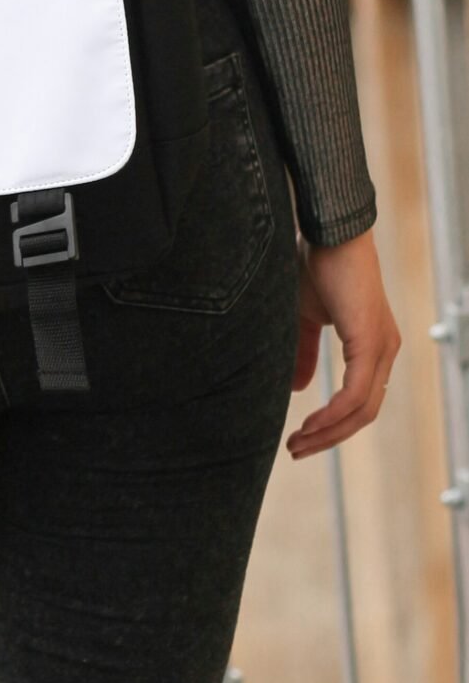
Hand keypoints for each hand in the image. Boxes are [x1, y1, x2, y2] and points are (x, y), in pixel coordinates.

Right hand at [288, 227, 399, 458]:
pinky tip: (310, 422)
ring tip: (298, 442)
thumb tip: (298, 389)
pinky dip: (333, 414)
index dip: (333, 426)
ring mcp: (382, 348)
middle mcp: (386, 351)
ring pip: (362, 410)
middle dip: (329, 438)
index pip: (361, 401)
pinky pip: (356, 394)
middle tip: (296, 450)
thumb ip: (304, 353)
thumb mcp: (304, 318)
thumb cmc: (317, 267)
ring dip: (329, 432)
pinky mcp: (370, 342)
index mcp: (374, 346)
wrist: (327, 233)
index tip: (302, 438)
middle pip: (364, 414)